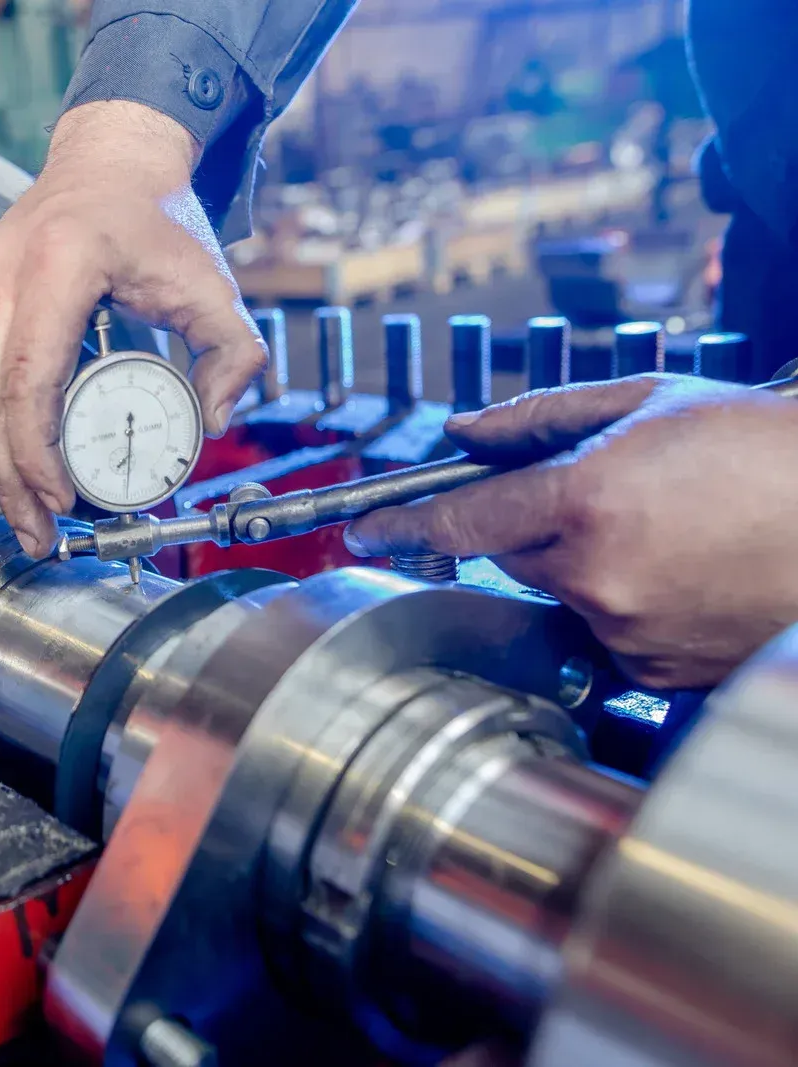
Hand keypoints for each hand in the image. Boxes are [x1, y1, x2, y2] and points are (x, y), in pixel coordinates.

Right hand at [0, 101, 266, 556]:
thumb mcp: (212, 281)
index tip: (63, 499)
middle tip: (37, 530)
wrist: (106, 164)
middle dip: (9, 479)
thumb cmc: (153, 221)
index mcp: (59, 265)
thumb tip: (214, 422)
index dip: (37, 453)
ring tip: (11, 512)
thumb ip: (234, 352)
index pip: (29, 379)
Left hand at [344, 374, 797, 688]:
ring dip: (583, 566)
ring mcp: (629, 631)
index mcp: (586, 503)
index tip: (365, 530)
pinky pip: (604, 634)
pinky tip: (679, 572)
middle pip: (511, 555)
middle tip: (604, 495)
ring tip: (664, 530)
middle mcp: (599, 576)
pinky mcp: (657, 671)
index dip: (402, 524)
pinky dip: (622, 605)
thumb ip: (539, 419)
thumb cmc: (768, 452)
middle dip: (535, 525)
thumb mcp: (649, 403)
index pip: (459, 520)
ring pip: (558, 595)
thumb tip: (464, 434)